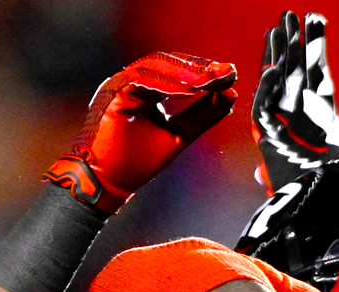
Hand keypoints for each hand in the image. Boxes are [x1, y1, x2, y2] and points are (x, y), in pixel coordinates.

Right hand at [47, 53, 238, 212]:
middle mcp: (132, 82)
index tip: (230, 74)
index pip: (177, 70)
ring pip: (155, 67)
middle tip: (227, 72)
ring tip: (212, 80)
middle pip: (168, 63)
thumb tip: (230, 95)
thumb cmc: (136, 161)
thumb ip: (203, 114)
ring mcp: (120, 85)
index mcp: (146, 88)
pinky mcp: (112, 95)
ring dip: (186, 73)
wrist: (108, 182)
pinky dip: (167, 84)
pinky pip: (140, 81)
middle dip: (200, 67)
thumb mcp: (181, 134)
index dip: (205, 70)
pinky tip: (190, 90)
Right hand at [254, 11, 338, 190]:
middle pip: (294, 70)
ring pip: (276, 82)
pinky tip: (275, 68)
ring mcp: (284, 124)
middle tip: (289, 14)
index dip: (315, 45)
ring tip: (277, 28)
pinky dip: (268, 89)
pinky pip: (264, 107)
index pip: (317, 71)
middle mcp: (301, 115)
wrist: (330, 203)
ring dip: (276, 56)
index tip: (314, 17)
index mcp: (323, 113)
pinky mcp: (270, 138)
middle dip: (291, 43)